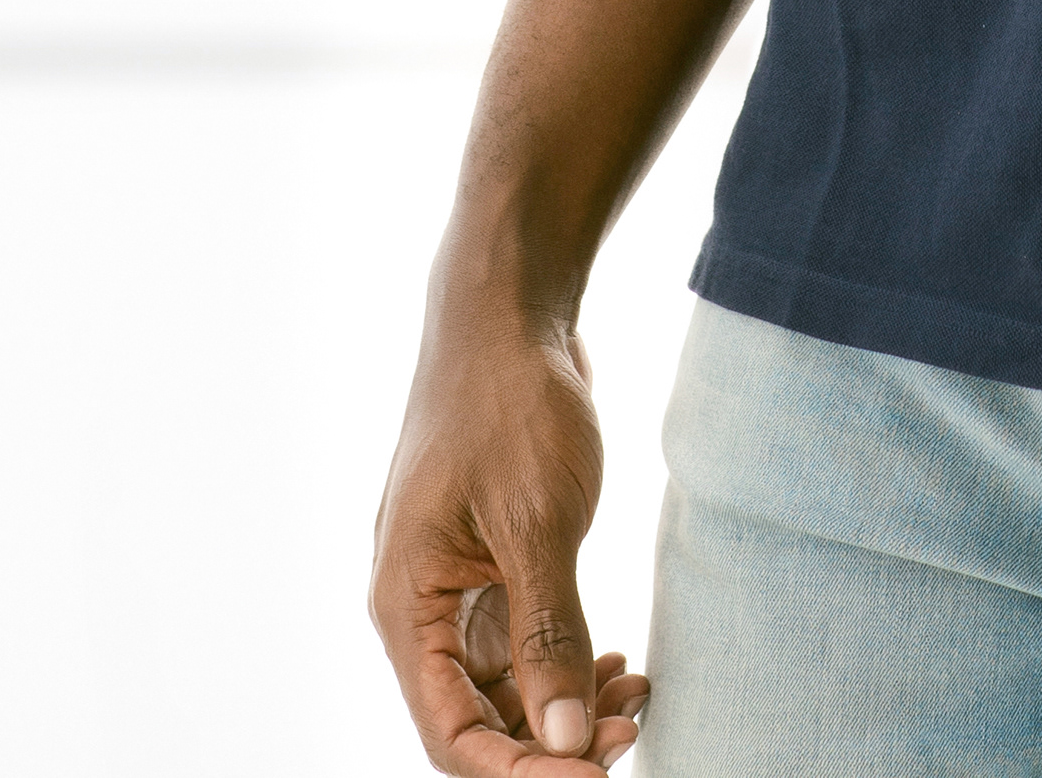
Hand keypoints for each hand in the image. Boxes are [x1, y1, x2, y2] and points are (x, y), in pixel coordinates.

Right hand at [371, 290, 650, 768]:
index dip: (520, 771)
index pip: (451, 735)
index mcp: (405, 606)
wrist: (509, 309)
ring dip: (566, 704)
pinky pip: (520, 643)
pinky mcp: (488, 563)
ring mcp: (453, 586)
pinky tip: (617, 661)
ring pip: (504, 686)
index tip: (593, 772)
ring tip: (636, 694)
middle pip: (478, 720)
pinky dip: (567, 661)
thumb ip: (549, 634)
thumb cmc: (509, 400)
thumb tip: (569, 739)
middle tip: (631, 728)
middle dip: (553, 739)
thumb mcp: (536, 521)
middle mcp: (419, 608)